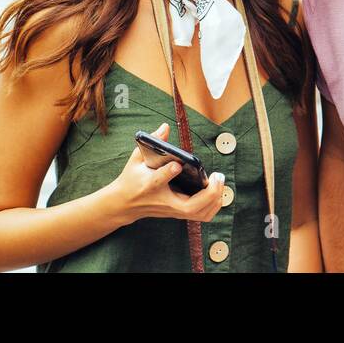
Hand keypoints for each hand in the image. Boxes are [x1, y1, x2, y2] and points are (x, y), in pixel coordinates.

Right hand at [106, 122, 226, 225]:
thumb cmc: (131, 179)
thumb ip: (151, 142)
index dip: (168, 172)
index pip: (158, 180)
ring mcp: (172, 210)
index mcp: (148, 184)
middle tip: (217, 175)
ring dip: (215, 199)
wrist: (124, 204)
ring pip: (198, 213)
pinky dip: (214, 206)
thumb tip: (165, 127)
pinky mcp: (178, 214)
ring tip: (219, 181)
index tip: (177, 164)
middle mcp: (163, 200)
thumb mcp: (136, 159)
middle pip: (189, 206)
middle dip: (208, 193)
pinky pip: (201, 216)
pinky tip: (218, 191)